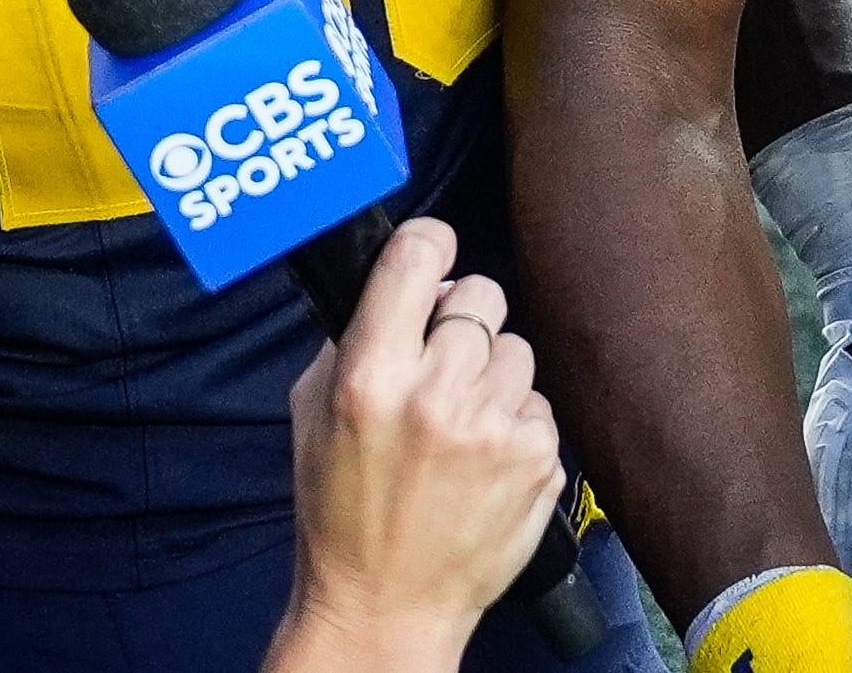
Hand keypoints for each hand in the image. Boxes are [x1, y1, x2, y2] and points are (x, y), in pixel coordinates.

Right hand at [277, 218, 564, 670]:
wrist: (386, 606)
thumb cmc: (341, 514)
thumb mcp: (312, 417)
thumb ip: (354, 340)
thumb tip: (405, 285)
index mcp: (372, 377)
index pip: (416, 257)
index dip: (428, 244)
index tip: (433, 252)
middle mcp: (438, 395)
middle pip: (481, 293)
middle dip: (462, 321)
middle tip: (441, 364)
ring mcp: (496, 427)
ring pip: (517, 347)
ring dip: (492, 374)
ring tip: (458, 425)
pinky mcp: (539, 457)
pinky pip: (538, 402)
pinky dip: (515, 422)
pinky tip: (482, 460)